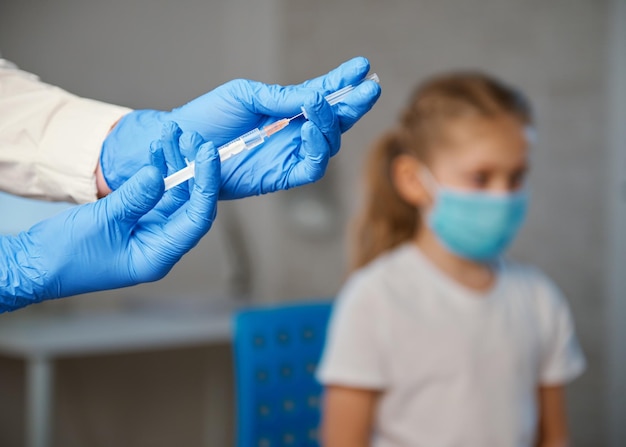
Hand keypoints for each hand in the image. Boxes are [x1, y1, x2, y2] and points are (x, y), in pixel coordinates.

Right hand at [0, 124, 219, 311]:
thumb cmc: (67, 254)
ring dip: (175, 166)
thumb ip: (135, 197)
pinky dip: (159, 174)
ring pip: (175, 196)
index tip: (208, 154)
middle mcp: (161, 246)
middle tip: (193, 137)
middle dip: (194, 169)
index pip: (197, 218)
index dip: (206, 184)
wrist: (37, 264)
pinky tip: (158, 152)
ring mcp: (151, 234)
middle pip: (191, 204)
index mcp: (158, 256)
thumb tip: (160, 174)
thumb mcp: (103, 220)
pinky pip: (157, 197)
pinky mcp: (139, 224)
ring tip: (172, 135)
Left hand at [100, 56, 380, 198]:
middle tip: (368, 88)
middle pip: (335, 122)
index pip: (323, 96)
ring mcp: (289, 155)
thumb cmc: (209, 117)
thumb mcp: (245, 96)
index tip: (362, 67)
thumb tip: (315, 95)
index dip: (343, 84)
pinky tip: (312, 129)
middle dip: (353, 105)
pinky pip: (310, 168)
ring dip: (331, 124)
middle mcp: (293, 133)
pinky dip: (317, 150)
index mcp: (287, 110)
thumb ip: (281, 98)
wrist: (181, 144)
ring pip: (327, 144)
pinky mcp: (280, 177)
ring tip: (321, 105)